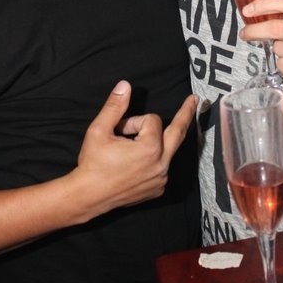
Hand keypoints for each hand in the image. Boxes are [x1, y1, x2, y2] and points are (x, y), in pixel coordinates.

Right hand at [77, 81, 197, 211]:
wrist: (88, 196)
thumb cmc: (93, 163)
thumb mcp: (99, 130)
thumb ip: (115, 106)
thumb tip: (125, 85)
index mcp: (150, 149)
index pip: (151, 120)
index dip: (133, 121)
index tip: (119, 130)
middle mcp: (161, 164)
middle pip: (178, 132)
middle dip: (186, 114)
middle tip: (194, 100)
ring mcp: (161, 179)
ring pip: (167, 150)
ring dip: (155, 142)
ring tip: (136, 143)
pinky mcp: (157, 188)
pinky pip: (162, 167)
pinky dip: (153, 160)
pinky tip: (135, 164)